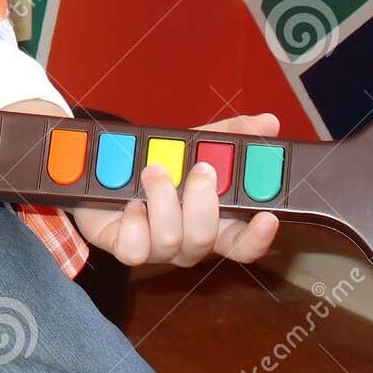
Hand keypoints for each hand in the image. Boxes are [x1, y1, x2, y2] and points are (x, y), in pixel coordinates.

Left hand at [72, 112, 281, 266]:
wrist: (104, 169)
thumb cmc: (159, 162)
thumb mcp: (194, 143)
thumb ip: (230, 136)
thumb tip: (269, 122)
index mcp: (212, 222)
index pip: (243, 245)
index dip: (258, 238)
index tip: (267, 216)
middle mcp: (187, 242)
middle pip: (206, 240)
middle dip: (203, 201)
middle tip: (199, 169)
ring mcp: (156, 249)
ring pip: (171, 240)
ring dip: (163, 198)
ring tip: (152, 170)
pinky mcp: (125, 247)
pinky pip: (135, 249)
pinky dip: (134, 220)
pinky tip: (131, 201)